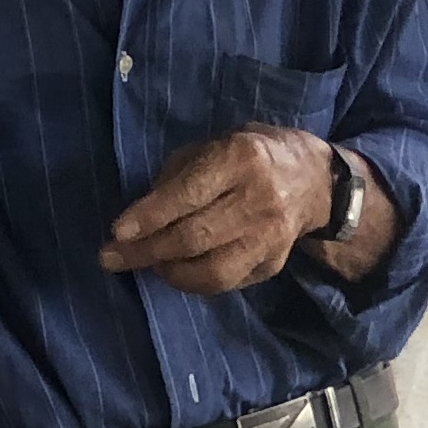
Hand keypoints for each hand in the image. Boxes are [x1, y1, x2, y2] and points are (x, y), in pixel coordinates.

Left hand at [99, 126, 334, 293]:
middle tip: (112, 258)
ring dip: (170, 273)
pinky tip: (177, 270)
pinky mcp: (274, 264)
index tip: (117, 231)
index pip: (189, 194)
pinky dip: (194, 281)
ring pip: (213, 271)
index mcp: (242, 159)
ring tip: (150, 264)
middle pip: (195, 237)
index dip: (150, 216)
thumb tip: (139, 217)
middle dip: (147, 251)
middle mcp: (261, 200)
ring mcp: (271, 237)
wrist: (314, 180)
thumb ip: (177, 175)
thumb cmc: (250, 155)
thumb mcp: (213, 145)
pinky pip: (227, 283)